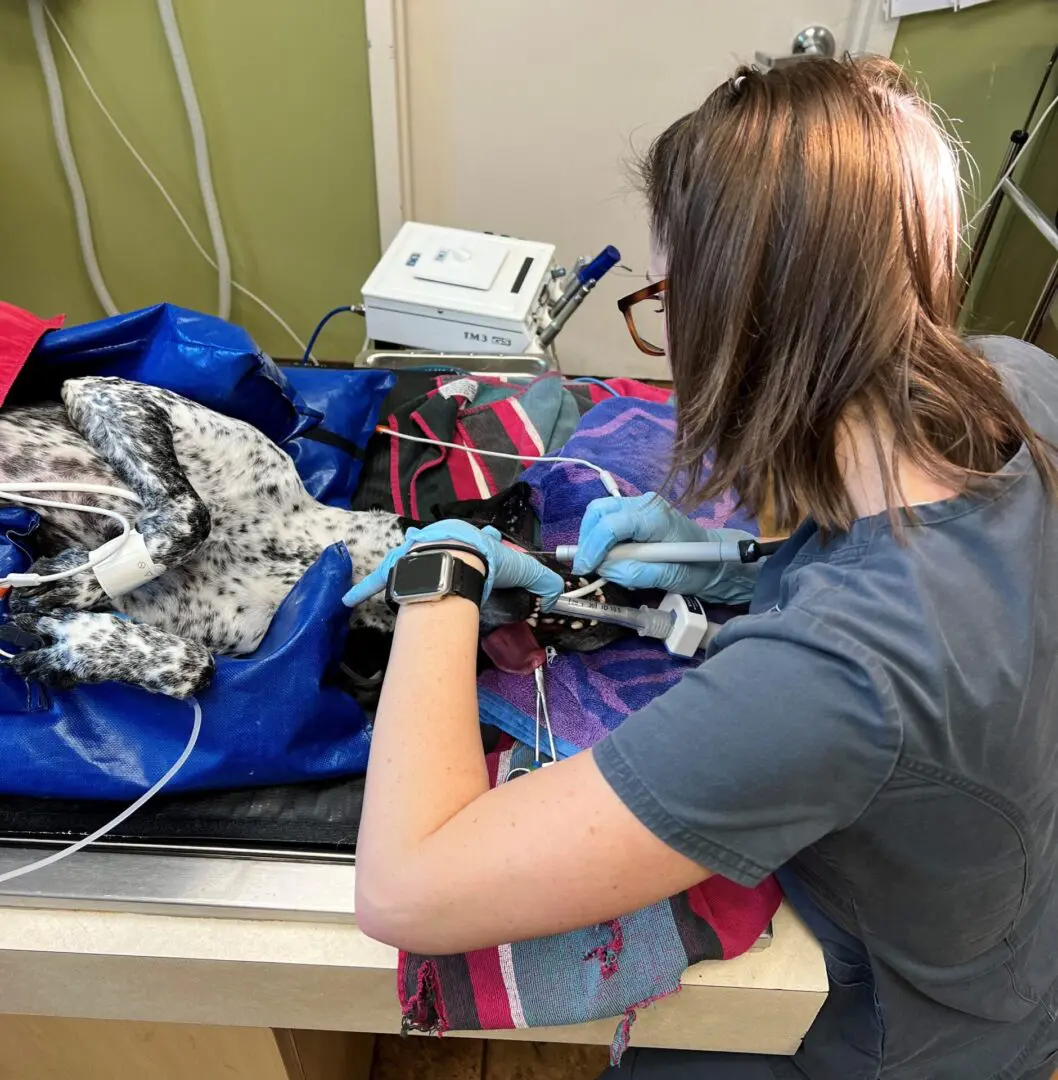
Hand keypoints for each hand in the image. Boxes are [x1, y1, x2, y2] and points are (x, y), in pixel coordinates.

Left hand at [342, 519, 563, 609]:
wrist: (454, 560)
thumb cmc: (485, 562)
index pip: (479, 541)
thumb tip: (555, 595)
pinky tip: (349, 597)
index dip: (485, 550)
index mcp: (468, 536)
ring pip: (409, 559)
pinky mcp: (396, 566)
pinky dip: (365, 587)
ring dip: (408, 567)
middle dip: (448, 554)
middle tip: (452, 572)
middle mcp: (438, 537)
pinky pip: (377, 579)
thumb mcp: (520, 569)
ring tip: (406, 579)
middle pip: (443, 546)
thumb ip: (541, 582)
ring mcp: (415, 550)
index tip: (489, 558)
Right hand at [573, 492, 759, 603]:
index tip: (585, 569)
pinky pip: (607, 519)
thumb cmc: (698, 568)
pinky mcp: (636, 513)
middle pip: (599, 511)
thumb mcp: (671, 577)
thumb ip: (638, 573)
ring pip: (599, 513)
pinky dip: (600, 537)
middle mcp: (645, 504)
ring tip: (599, 563)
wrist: (716, 558)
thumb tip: (605, 569)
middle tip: (588, 565)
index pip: (612, 524)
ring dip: (592, 538)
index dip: (593, 547)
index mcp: (655, 517)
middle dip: (588, 539)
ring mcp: (640, 505)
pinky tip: (609, 555)